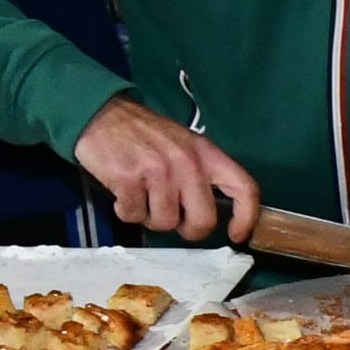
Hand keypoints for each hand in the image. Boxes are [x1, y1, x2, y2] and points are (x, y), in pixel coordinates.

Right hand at [74, 96, 261, 242]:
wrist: (102, 115)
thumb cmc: (146, 135)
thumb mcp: (185, 145)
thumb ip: (203, 175)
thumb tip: (214, 213)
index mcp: (207, 154)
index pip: (244, 188)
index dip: (246, 218)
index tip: (236, 234)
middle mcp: (187, 163)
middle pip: (203, 220)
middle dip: (188, 228)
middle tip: (174, 217)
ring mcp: (158, 171)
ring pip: (165, 223)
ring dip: (150, 216)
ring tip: (142, 194)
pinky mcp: (129, 179)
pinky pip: (134, 216)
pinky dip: (127, 210)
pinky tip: (124, 191)